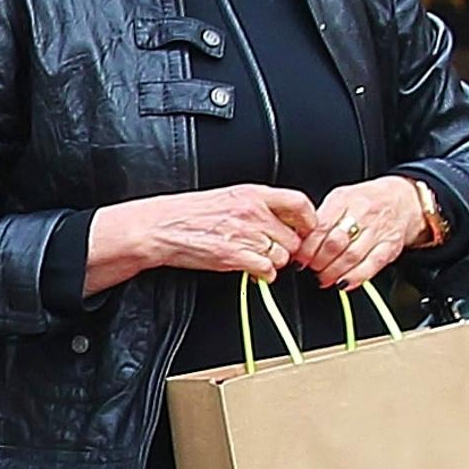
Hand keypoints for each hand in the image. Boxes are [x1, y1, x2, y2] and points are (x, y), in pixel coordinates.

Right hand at [92, 183, 316, 288]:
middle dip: (286, 248)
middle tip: (271, 251)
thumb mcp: (226, 198)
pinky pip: (267, 271)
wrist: (159, 228)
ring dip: (273, 262)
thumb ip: (256, 207)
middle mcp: (252, 212)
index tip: (306, 229)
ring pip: (282, 256)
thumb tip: (281, 220)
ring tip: (255, 259)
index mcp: (251, 194)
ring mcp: (245, 235)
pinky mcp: (235, 256)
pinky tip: (250, 269)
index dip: (309, 220)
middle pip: (293, 237)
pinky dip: (262, 275)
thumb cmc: (186, 215)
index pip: (298, 203)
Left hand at [297, 175, 427, 291]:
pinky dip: (355, 277)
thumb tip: (297, 241)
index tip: (299, 259)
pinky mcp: (390, 246)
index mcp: (344, 199)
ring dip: (333, 272)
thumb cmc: (364, 201)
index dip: (307, 247)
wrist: (403, 198)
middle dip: (318, 261)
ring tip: (323, 278)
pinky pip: (372, 265)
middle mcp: (362, 213)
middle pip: (335, 243)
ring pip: (352, 256)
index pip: (320, 226)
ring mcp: (378, 230)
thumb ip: (320, 218)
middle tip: (310, 269)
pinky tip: (343, 283)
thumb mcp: (339, 199)